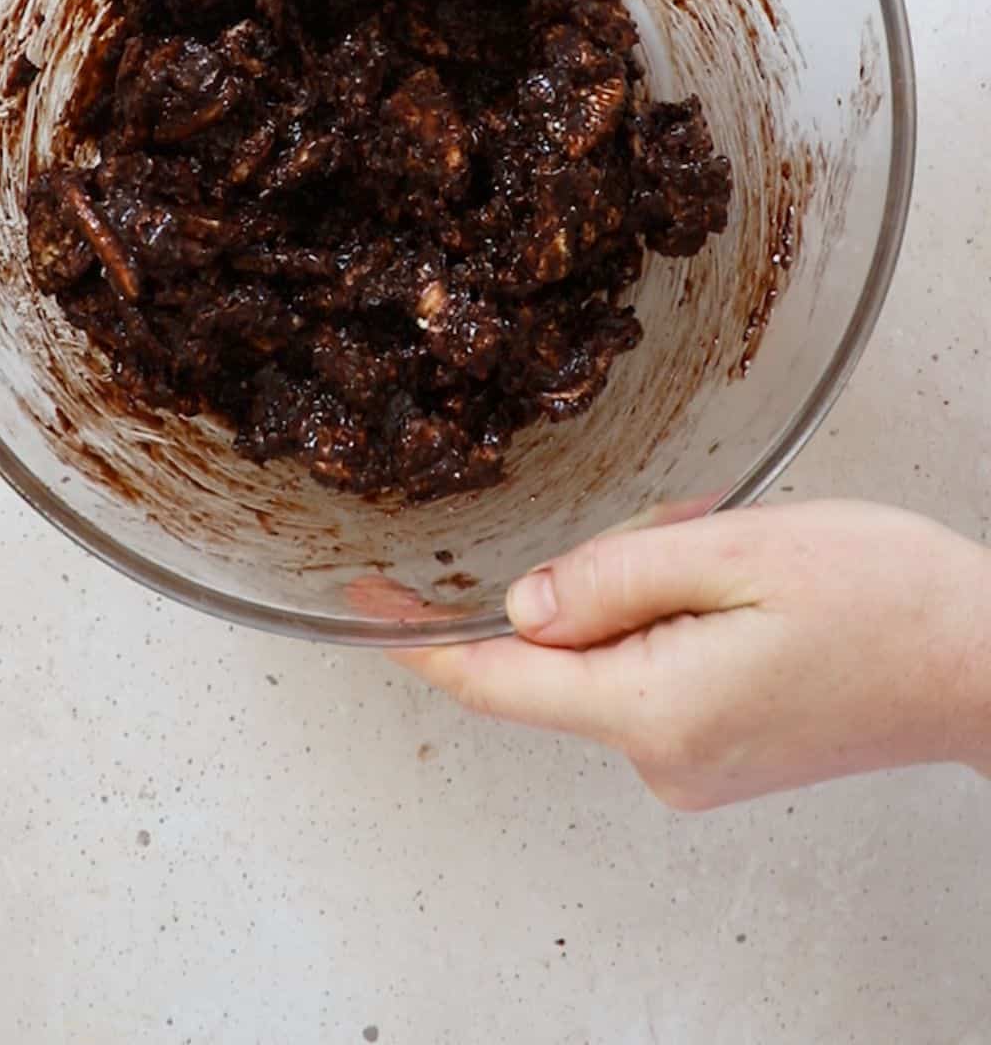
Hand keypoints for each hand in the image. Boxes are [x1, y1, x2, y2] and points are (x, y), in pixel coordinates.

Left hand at [392, 501, 990, 808]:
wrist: (987, 663)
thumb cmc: (884, 598)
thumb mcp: (739, 553)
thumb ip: (614, 576)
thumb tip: (518, 606)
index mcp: (650, 710)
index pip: (494, 681)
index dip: (418, 634)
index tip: (360, 592)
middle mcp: (659, 759)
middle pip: (556, 658)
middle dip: (589, 575)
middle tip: (678, 522)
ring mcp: (689, 767)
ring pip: (608, 658)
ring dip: (641, 588)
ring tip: (729, 551)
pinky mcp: (716, 755)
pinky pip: (649, 673)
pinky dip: (668, 617)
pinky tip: (739, 588)